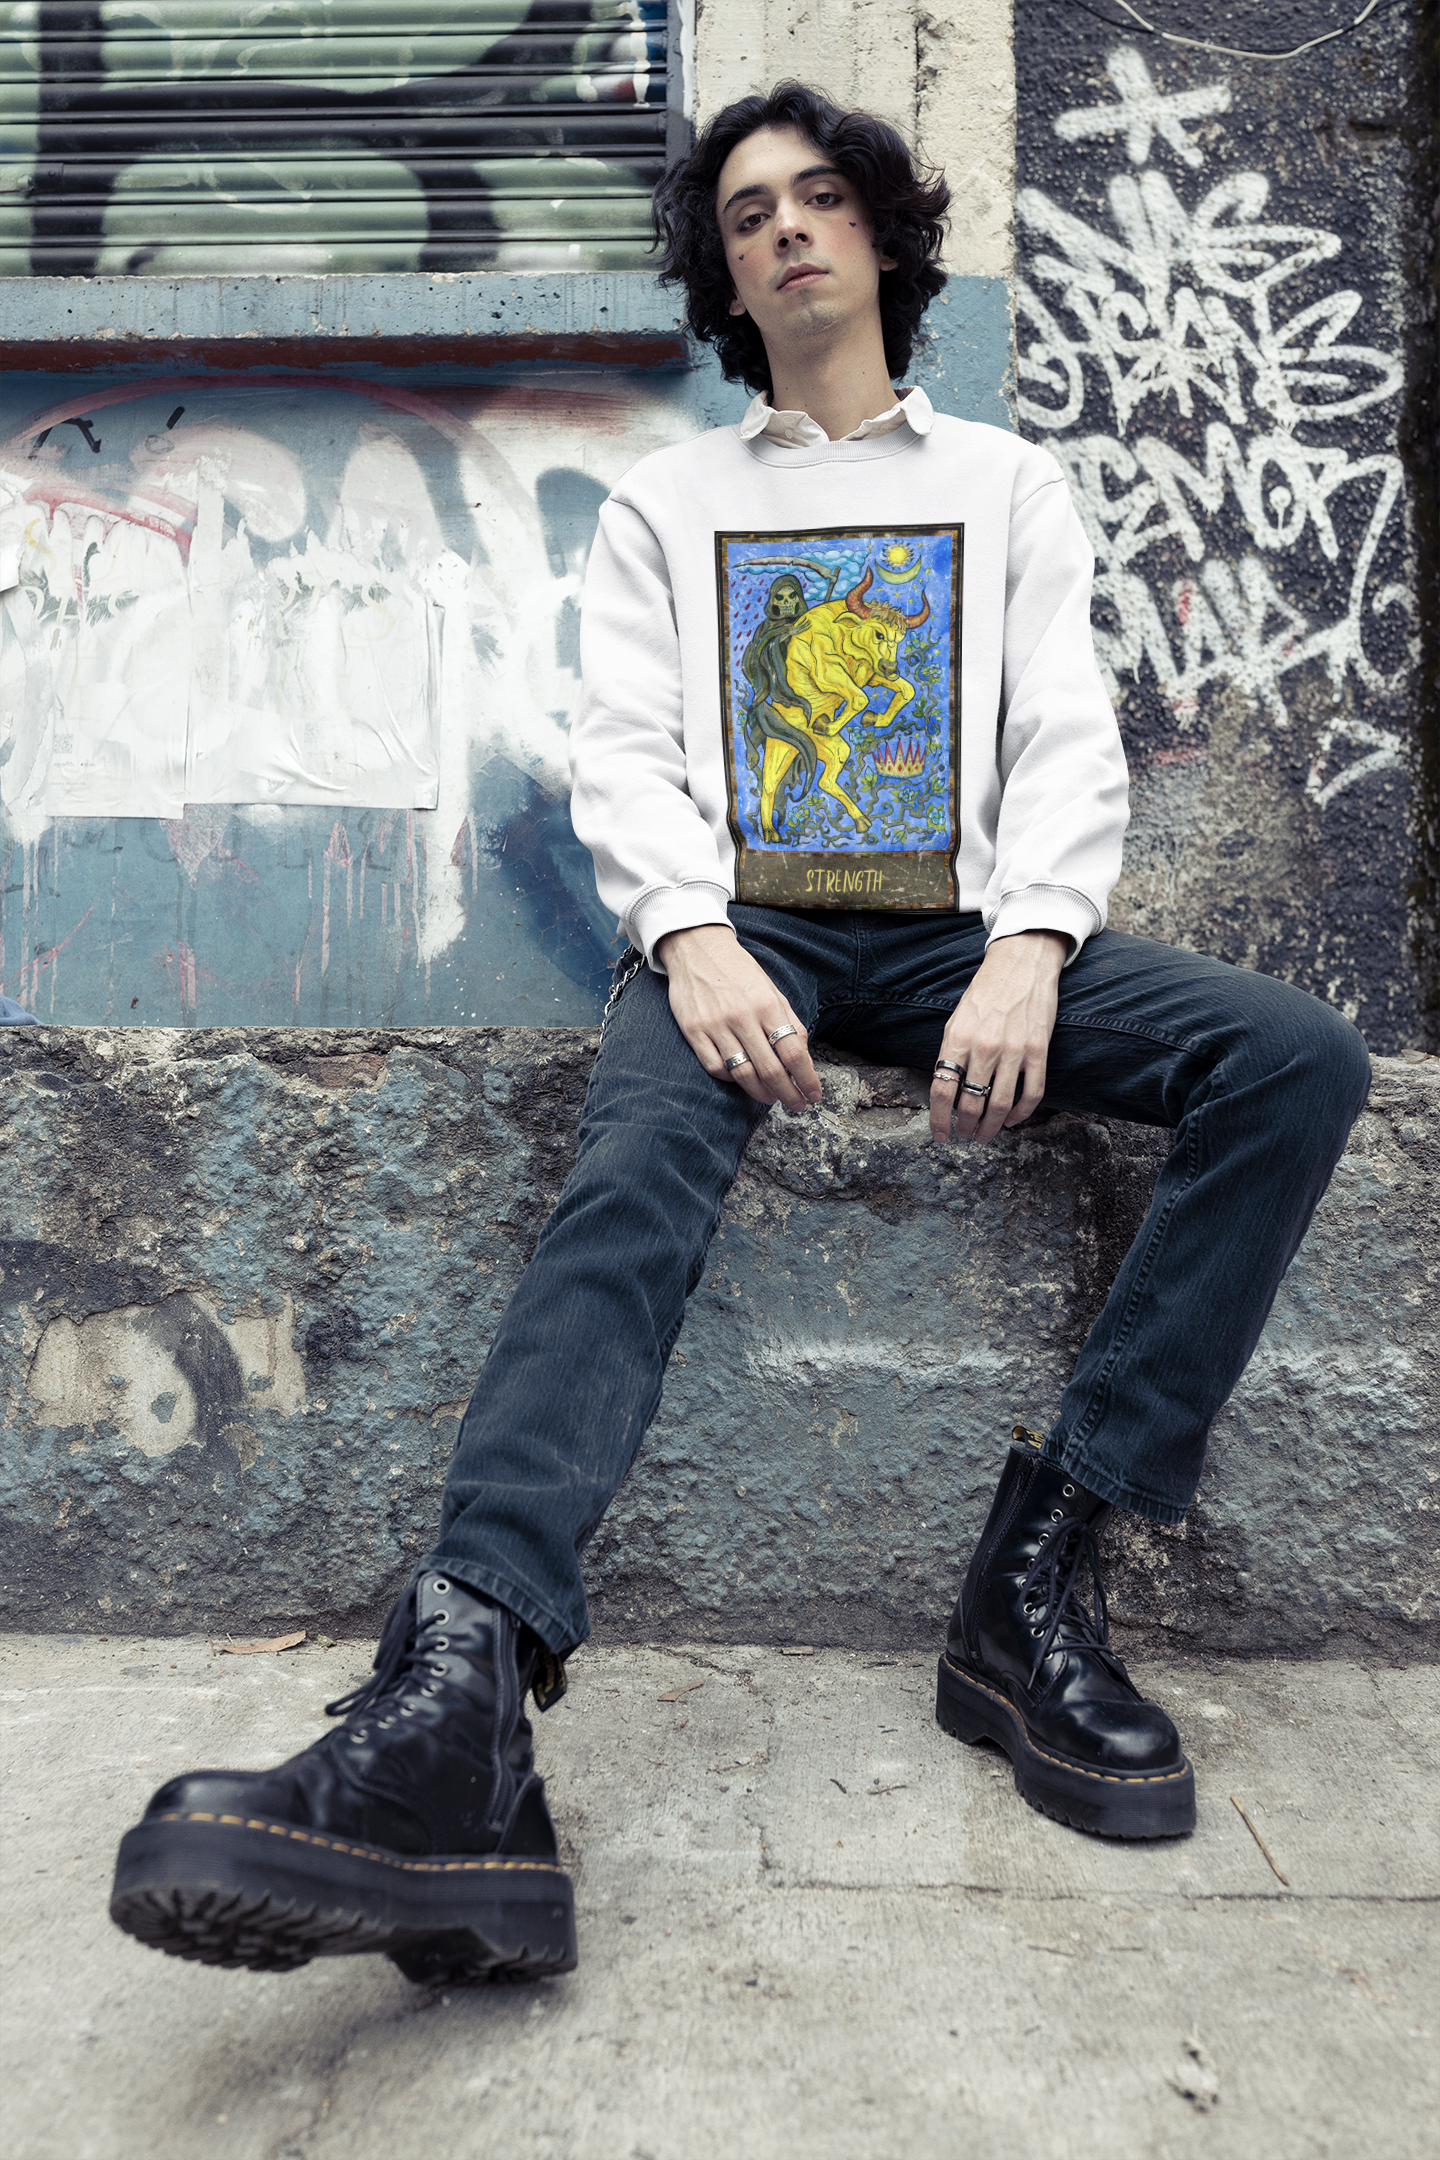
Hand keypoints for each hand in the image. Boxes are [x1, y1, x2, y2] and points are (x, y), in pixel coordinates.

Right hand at [656, 925, 821, 1107]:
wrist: (697, 949)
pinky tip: (742, 1079)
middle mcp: (742, 1016)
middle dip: (788, 1094)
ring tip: (771, 1098)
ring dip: (761, 1093)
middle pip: (771, 1070)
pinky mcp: (694, 1032)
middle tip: (796, 1105)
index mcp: (767, 1004)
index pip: (793, 1052)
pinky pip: (716, 1068)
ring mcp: (716, 1026)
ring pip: (743, 1074)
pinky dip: (732, 1080)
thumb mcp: (771, 990)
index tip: (813, 1094)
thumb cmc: (738, 971)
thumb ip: (789, 1022)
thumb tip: (803, 1055)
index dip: (807, 1079)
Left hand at [930, 930, 1068, 1143]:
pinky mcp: (1038, 1050)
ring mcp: (1014, 1049)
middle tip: (964, 1135)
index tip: (941, 1135)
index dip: (939, 1120)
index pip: (942, 1090)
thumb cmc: (985, 993)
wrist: (1021, 964)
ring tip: (985, 1135)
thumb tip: (946, 1090)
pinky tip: (1012, 1119)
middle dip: (965, 1127)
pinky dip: (1021, 1113)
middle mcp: (984, 1046)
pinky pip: (1032, 1094)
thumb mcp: (956, 1019)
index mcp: (958, 1038)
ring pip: (1000, 1105)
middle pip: (971, 1104)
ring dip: (991, 1127)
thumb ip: (951, 1053)